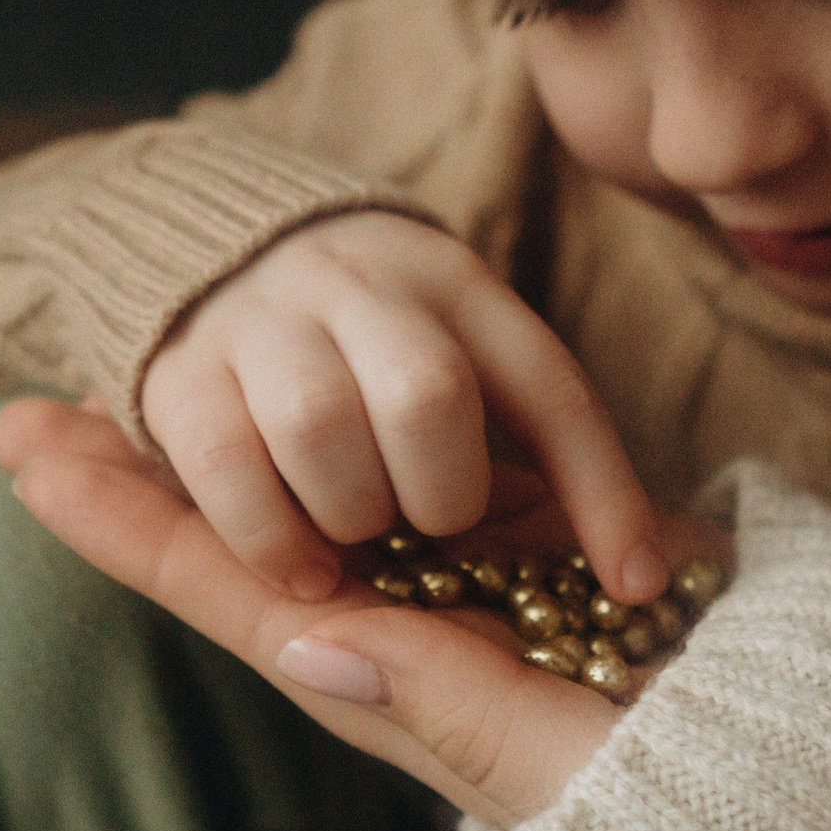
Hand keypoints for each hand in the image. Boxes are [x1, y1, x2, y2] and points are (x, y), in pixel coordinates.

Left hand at [0, 398, 715, 826]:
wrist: (787, 770)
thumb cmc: (669, 789)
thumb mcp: (550, 754)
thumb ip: (436, 695)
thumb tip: (304, 640)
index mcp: (378, 679)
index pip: (224, 588)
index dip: (122, 522)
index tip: (24, 456)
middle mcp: (390, 629)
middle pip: (234, 535)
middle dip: (132, 482)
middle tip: (22, 421)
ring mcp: (450, 587)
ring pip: (300, 500)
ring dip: (212, 448)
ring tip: (116, 394)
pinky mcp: (518, 546)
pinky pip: (398, 478)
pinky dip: (329, 433)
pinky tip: (285, 400)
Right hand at [139, 209, 665, 608]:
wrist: (199, 242)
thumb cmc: (362, 356)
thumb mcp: (458, 366)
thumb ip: (536, 459)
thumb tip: (653, 574)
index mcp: (461, 289)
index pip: (555, 393)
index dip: (606, 494)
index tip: (640, 588)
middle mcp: (365, 284)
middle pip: (428, 395)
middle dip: (440, 495)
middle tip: (427, 530)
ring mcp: (262, 319)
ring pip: (320, 427)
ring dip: (349, 515)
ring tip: (354, 542)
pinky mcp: (177, 369)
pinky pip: (224, 465)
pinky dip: (266, 538)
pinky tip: (297, 568)